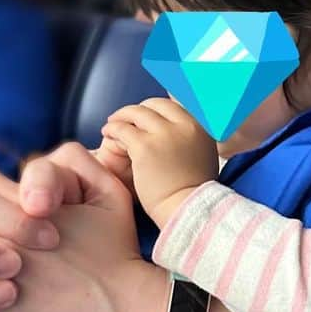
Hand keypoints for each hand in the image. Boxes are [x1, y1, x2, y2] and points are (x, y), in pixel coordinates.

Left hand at [102, 98, 217, 227]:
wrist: (187, 210)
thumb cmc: (191, 192)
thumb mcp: (203, 156)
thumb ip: (190, 137)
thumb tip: (177, 127)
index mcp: (199, 126)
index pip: (176, 101)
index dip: (158, 105)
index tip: (146, 108)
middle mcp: (184, 125)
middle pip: (154, 104)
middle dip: (138, 110)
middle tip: (126, 119)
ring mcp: (164, 134)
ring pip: (136, 113)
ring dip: (121, 117)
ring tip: (112, 125)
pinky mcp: (145, 146)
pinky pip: (122, 129)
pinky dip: (113, 129)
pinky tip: (107, 134)